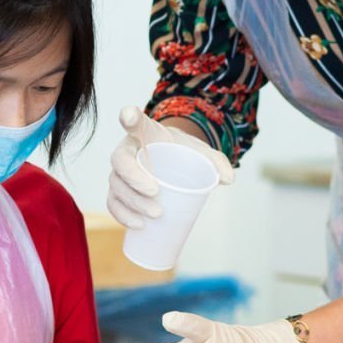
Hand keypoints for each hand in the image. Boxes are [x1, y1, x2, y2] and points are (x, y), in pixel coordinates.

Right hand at [106, 106, 233, 229]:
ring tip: (155, 214)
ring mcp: (119, 172)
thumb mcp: (199, 151)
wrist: (171, 160)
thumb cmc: (181, 152)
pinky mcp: (118, 192)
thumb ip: (215, 160)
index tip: (129, 116)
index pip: (134, 122)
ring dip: (132, 203)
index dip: (129, 117)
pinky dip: (123, 215)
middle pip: (121, 162)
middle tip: (156, 193)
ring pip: (116, 186)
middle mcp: (126, 150)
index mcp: (145, 133)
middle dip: (134, 180)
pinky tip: (139, 225)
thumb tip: (228, 179)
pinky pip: (113, 204)